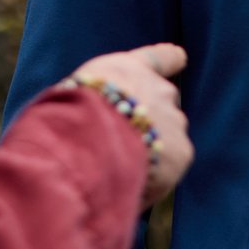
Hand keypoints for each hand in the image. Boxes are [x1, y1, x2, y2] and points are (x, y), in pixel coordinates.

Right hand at [68, 43, 193, 202]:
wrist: (86, 141)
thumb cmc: (67, 118)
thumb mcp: (74, 97)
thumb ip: (94, 102)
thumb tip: (96, 120)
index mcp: (127, 69)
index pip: (157, 58)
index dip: (169, 59)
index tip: (180, 57)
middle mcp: (157, 88)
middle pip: (164, 102)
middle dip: (152, 121)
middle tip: (125, 144)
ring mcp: (174, 120)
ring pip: (169, 139)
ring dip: (153, 152)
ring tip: (121, 173)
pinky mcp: (181, 153)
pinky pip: (168, 170)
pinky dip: (153, 181)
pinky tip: (128, 190)